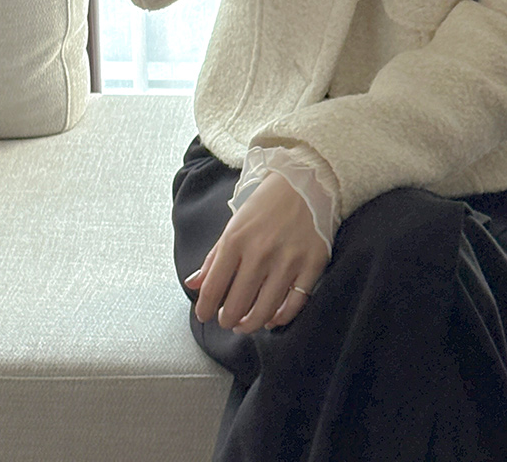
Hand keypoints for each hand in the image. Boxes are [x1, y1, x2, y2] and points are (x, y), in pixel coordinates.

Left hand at [185, 171, 330, 333]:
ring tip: (246, 323)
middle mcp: (261, 251)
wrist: (308, 181)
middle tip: (228, 320)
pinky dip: (281, 317)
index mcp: (236, 239)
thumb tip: (193, 285)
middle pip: (237, 305)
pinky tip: (273, 317)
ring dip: (251, 324)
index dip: (205, 309)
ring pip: (264, 310)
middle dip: (227, 320)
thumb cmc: (267, 204)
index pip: (212, 288)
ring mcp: (289, 259)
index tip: (205, 316)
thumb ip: (213, 258)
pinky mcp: (313, 263)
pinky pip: (295, 303)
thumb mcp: (234, 224)